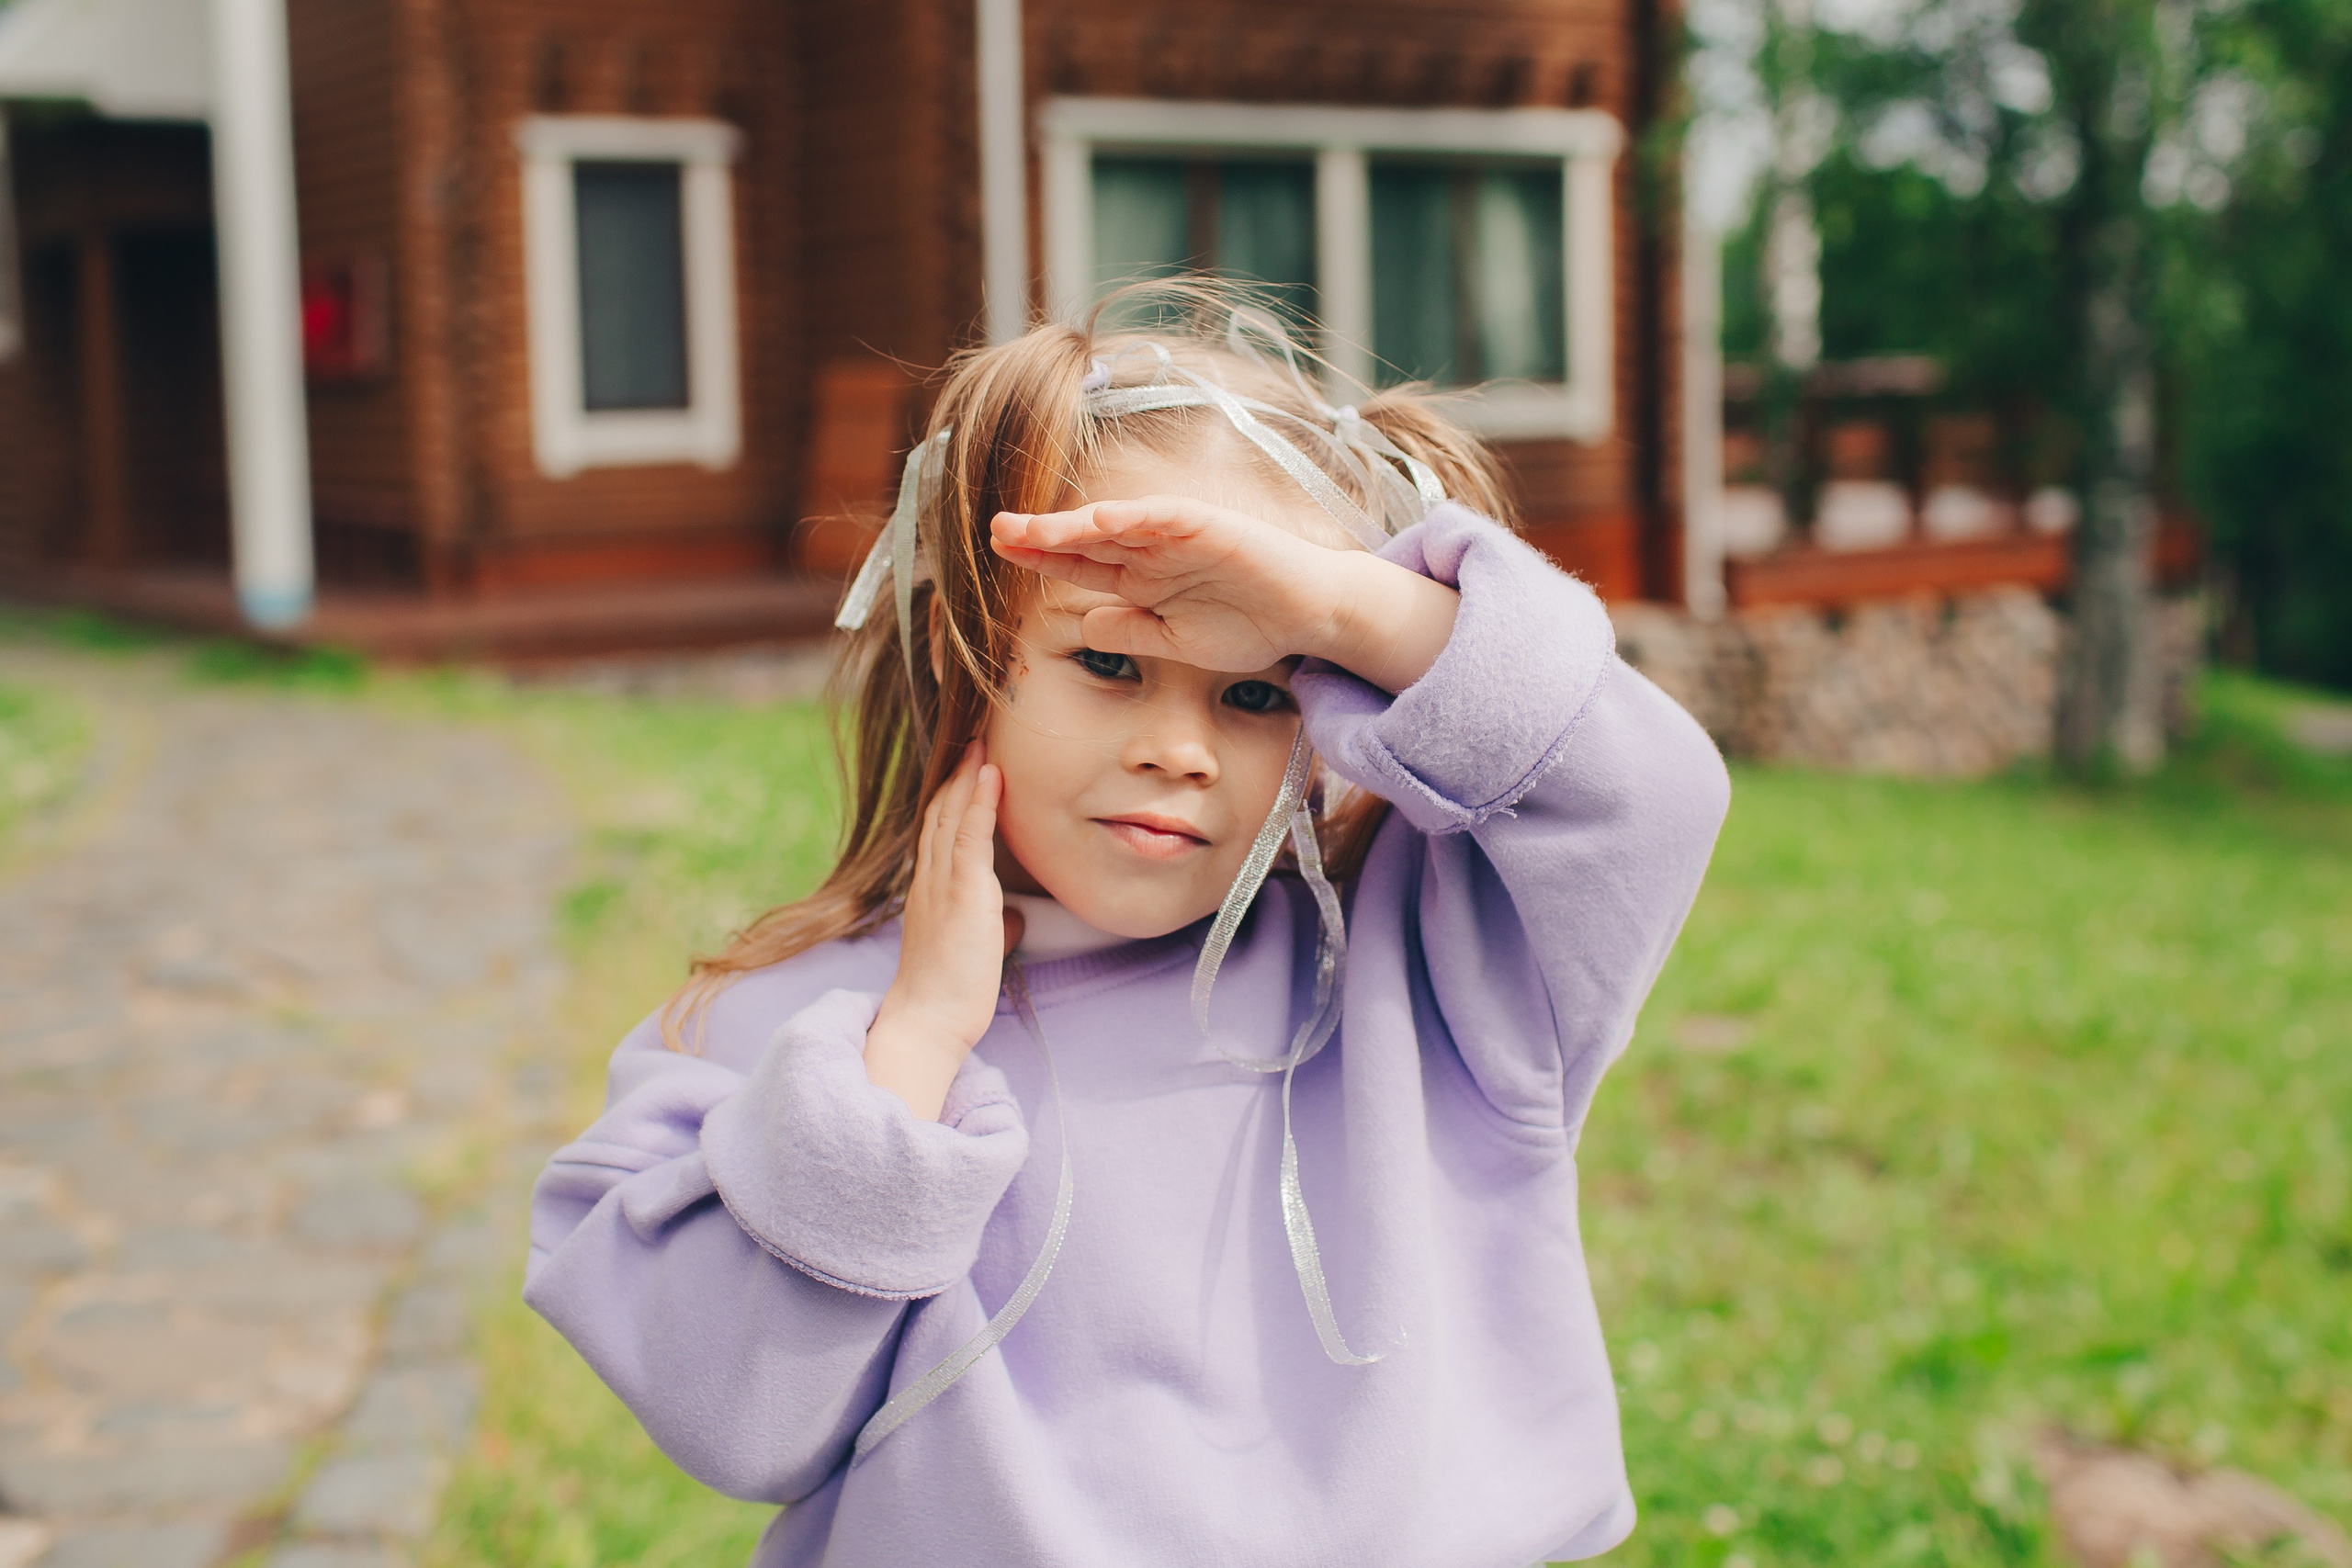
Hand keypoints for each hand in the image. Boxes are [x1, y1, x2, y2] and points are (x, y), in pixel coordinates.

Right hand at [865, 743, 1017, 1119]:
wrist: (929, 1022)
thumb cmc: (952, 994)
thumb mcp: (977, 951)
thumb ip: (992, 926)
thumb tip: (1015, 920)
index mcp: (930, 891)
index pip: (939, 829)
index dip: (952, 793)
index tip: (967, 762)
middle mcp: (929, 879)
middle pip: (940, 811)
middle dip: (956, 772)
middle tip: (971, 734)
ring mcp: (942, 884)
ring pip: (951, 815)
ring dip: (967, 774)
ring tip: (981, 738)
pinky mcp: (961, 895)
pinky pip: (968, 837)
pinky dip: (979, 802)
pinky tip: (990, 775)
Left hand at [991, 495, 1459, 693]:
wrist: (1310, 615)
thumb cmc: (1248, 623)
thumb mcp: (1174, 641)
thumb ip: (1131, 632)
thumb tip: (1084, 626)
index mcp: (1141, 576)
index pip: (1079, 564)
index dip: (1041, 558)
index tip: (1000, 555)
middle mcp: (1151, 549)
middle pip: (1084, 540)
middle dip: (1040, 536)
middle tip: (996, 532)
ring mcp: (1177, 535)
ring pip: (1113, 524)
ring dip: (1071, 524)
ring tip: (1029, 527)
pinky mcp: (1208, 526)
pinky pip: (1161, 518)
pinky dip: (1129, 516)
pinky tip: (1096, 520)